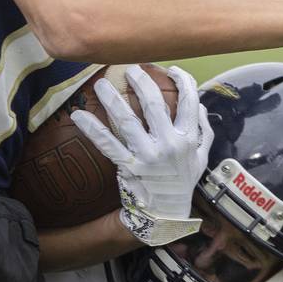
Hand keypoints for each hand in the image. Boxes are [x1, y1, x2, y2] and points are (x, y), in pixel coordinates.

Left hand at [70, 65, 209, 245]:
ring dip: (113, 99)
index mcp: (189, 139)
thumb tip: (198, 104)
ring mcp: (148, 156)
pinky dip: (92, 129)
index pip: (189, 101)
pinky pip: (108, 145)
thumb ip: (204, 130)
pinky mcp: (129, 166)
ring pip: (128, 121)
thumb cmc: (184, 181)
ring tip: (101, 84)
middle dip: (141, 82)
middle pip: (154, 105)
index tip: (171, 68)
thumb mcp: (202, 157)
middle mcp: (170, 145)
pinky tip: (78, 115)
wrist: (167, 214)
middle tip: (129, 68)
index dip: (182, 80)